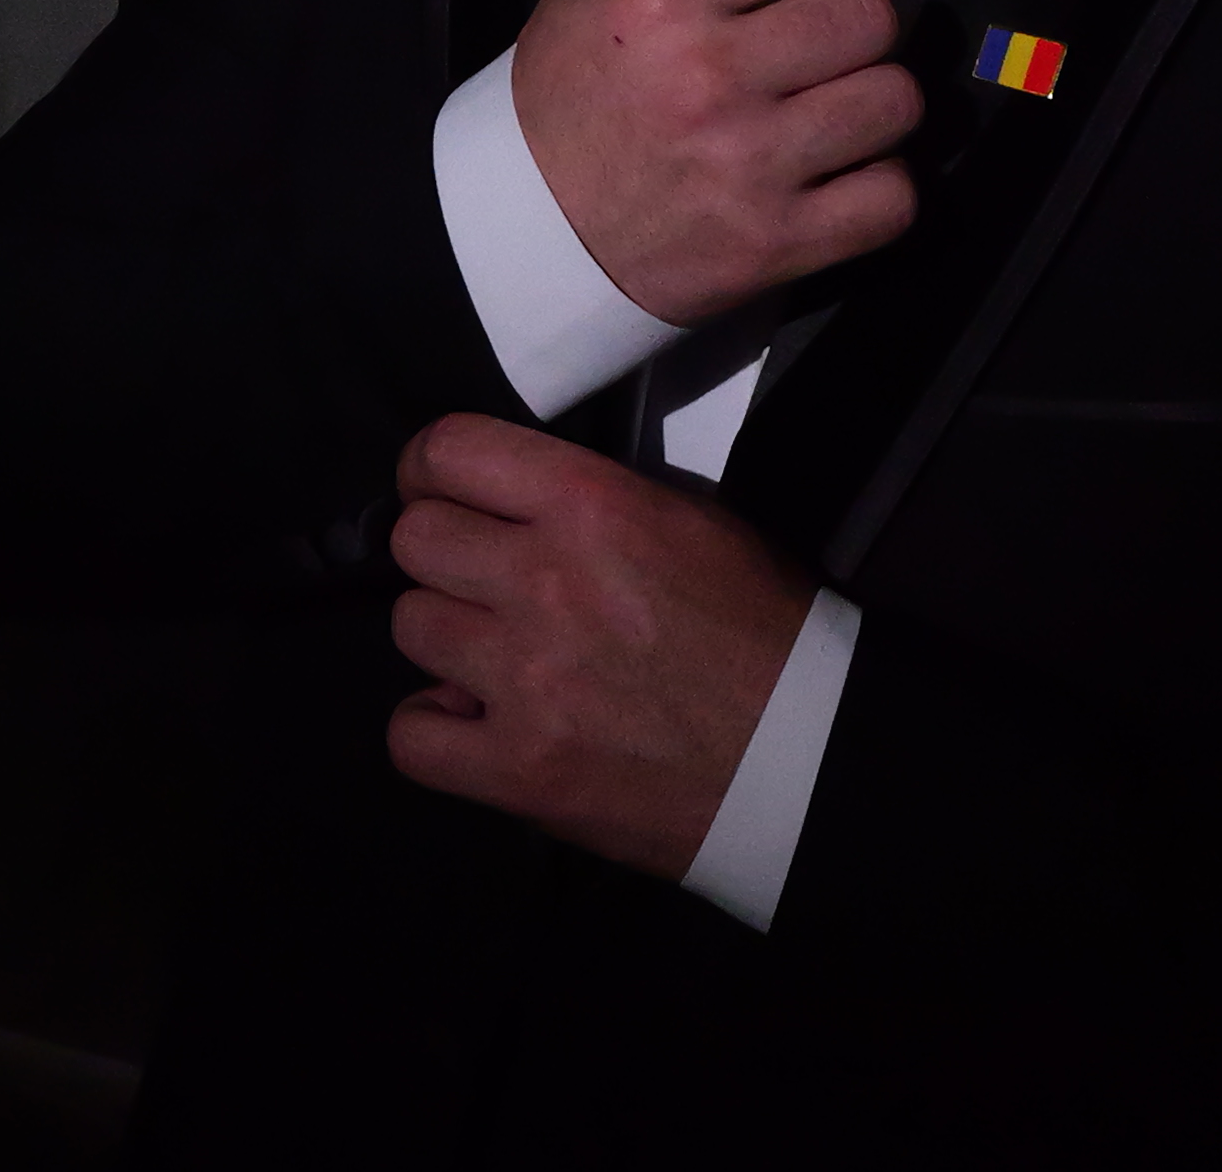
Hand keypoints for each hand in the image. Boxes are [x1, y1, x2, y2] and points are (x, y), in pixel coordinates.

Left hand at [383, 413, 822, 878]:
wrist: (811, 762)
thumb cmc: (767, 636)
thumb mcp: (692, 522)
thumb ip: (590, 500)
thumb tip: (509, 504)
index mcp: (592, 506)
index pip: (449, 450)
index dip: (429, 469)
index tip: (437, 489)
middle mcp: (544, 581)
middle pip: (417, 540)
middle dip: (446, 558)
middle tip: (483, 585)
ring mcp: (525, 680)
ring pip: (410, 628)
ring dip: (449, 642)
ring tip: (498, 661)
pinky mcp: (520, 770)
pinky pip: (410, 737)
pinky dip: (435, 732)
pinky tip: (478, 726)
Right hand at [508, 0, 923, 326]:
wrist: (527, 233)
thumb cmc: (566, 92)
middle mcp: (712, 78)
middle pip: (869, 15)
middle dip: (854, 17)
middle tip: (819, 39)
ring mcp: (752, 167)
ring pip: (895, 101)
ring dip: (874, 98)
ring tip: (831, 104)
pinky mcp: (780, 244)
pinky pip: (893, 197)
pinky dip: (880, 184)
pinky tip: (838, 172)